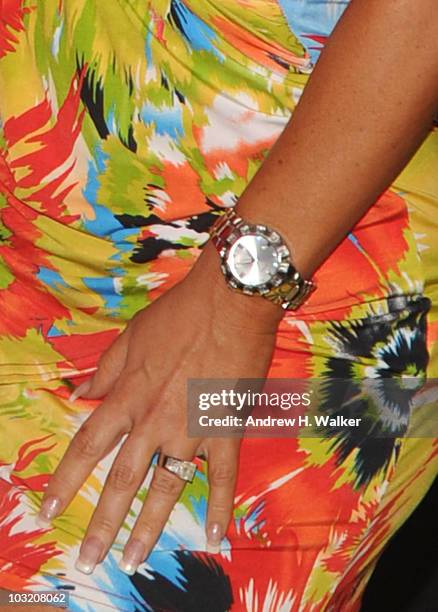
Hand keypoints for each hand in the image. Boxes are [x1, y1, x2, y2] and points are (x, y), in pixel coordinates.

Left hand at [37, 243, 281, 574]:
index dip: (65, 479)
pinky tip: (216, 535)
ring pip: (166, 487)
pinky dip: (220, 505)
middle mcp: (154, 420)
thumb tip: (78, 392)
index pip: (88, 445)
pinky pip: (223, 475)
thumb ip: (105, 369)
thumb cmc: (179, 314)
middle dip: (101, 521)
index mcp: (128, 395)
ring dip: (148, 527)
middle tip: (89, 557)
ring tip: (133, 559)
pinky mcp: (226, 429)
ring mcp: (192, 429)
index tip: (49, 509)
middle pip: (121, 479)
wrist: (231, 302)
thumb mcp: (131, 336)